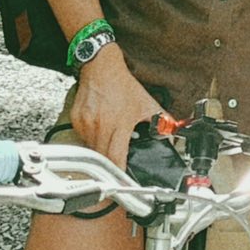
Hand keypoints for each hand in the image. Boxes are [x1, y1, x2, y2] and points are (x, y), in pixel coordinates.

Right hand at [67, 44, 157, 172]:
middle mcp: (100, 126)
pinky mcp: (76, 120)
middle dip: (110, 165)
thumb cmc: (122, 85)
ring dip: (101, 151)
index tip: (122, 183)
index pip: (116, 158)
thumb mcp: (146, 102)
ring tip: (109, 142)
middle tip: (116, 170)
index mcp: (119, 125)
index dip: (119, 173)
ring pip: (92, 149)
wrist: (100, 67)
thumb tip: (173, 129)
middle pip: (103, 157)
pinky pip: (83, 138)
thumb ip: (161, 119)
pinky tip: (99, 129)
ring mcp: (86, 124)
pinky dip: (91, 139)